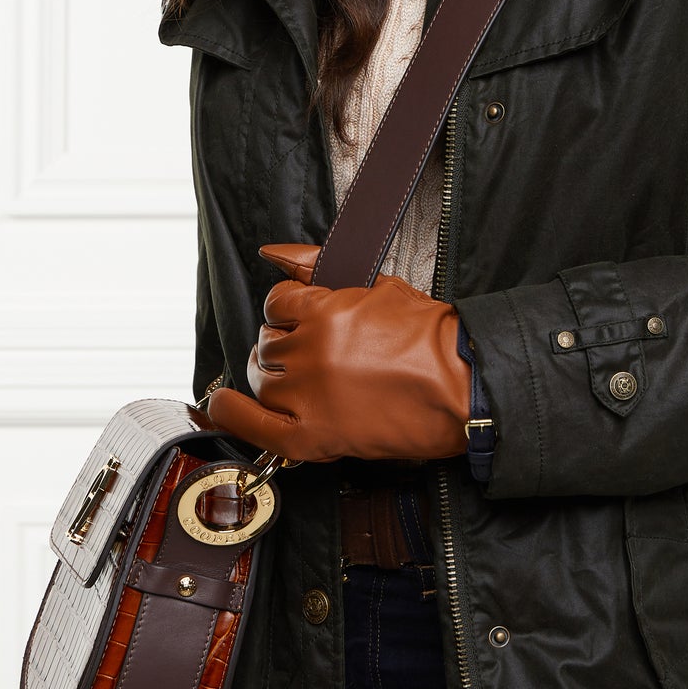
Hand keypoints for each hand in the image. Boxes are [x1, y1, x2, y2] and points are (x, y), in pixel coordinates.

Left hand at [204, 242, 471, 463]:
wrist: (464, 385)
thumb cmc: (432, 339)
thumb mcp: (377, 285)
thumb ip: (316, 266)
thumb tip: (274, 253)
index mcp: (325, 313)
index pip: (276, 306)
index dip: (288, 314)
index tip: (300, 323)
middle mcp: (311, 353)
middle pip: (267, 345)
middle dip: (283, 346)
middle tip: (310, 354)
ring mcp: (310, 396)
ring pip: (262, 380)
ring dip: (273, 378)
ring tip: (298, 381)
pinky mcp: (315, 436)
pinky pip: (256, 428)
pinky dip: (233, 415)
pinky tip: (222, 407)